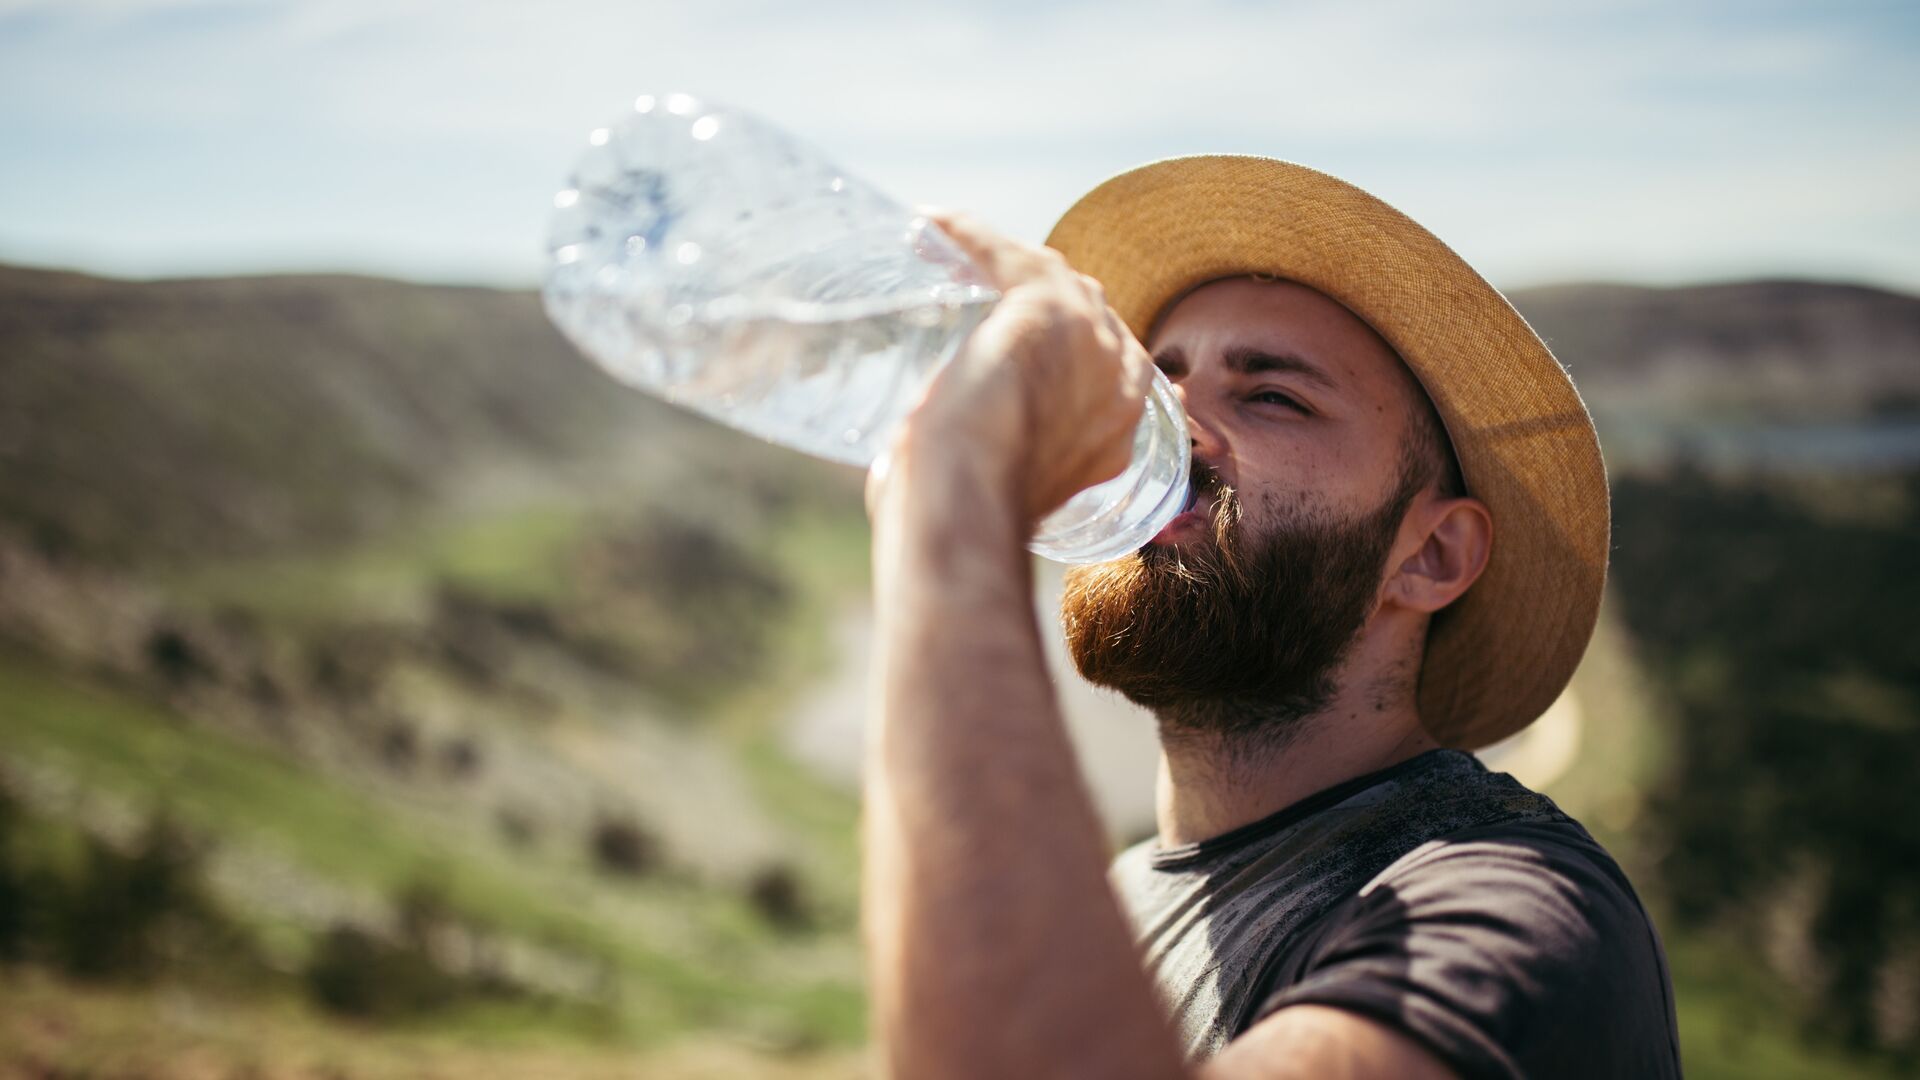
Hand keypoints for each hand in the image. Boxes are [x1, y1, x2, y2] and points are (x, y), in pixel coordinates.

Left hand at [870, 210, 1153, 530]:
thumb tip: (898, 479)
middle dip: (1044, 303)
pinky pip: (1009, 255)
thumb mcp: (991, 499)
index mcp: (1117, 435)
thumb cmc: (962, 520)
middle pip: (1087, 316)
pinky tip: (935, 225)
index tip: (1020, 350)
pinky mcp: (1049, 307)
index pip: (1100, 365)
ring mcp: (1093, 341)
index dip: (1061, 351)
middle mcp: (1122, 384)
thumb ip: (978, 478)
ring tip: (958, 257)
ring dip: (1007, 264)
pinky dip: (971, 237)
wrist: (969, 504)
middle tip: (986, 302)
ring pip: (1055, 279)